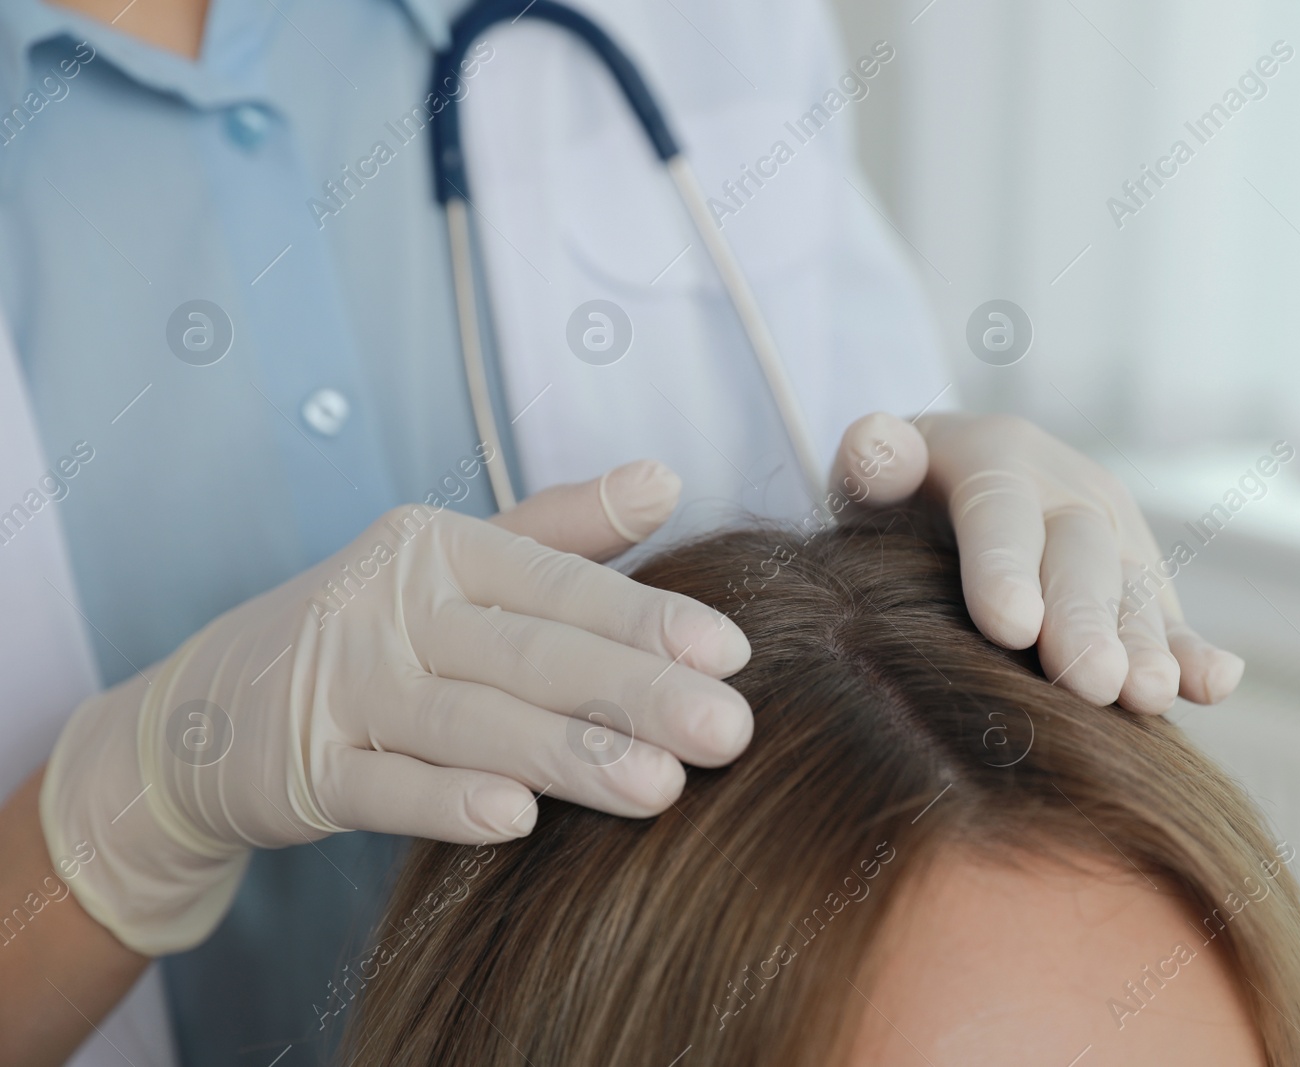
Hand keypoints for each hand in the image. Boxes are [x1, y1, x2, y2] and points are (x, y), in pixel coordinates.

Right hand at [39, 460, 750, 955]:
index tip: (734, 656)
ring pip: (470, 722)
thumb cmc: (375, 629)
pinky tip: (513, 820)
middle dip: (636, 693)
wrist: (212, 706)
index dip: (647, 618)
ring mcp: (344, 686)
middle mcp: (394, 606)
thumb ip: (565, 528)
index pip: (560, 584)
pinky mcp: (301, 766)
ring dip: (567, 755)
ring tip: (660, 788)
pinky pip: (381, 785)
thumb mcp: (460, 562)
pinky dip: (443, 801)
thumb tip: (666, 477)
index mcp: (443, 549)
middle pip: (531, 654)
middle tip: (730, 732)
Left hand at [830, 413, 1243, 713]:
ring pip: (1134, 593)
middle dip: (1087, 621)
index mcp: (998, 458)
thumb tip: (878, 445)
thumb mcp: (875, 471)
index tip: (1009, 626)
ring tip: (1147, 695)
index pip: (1001, 510)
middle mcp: (1069, 495)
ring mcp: (1114, 541)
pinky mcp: (1142, 588)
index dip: (1007, 566)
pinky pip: (1173, 620)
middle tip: (1087, 681)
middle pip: (1080, 558)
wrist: (954, 491)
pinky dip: (1196, 654)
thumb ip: (873, 460)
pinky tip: (1215, 686)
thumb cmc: (902, 497)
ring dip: (1146, 647)